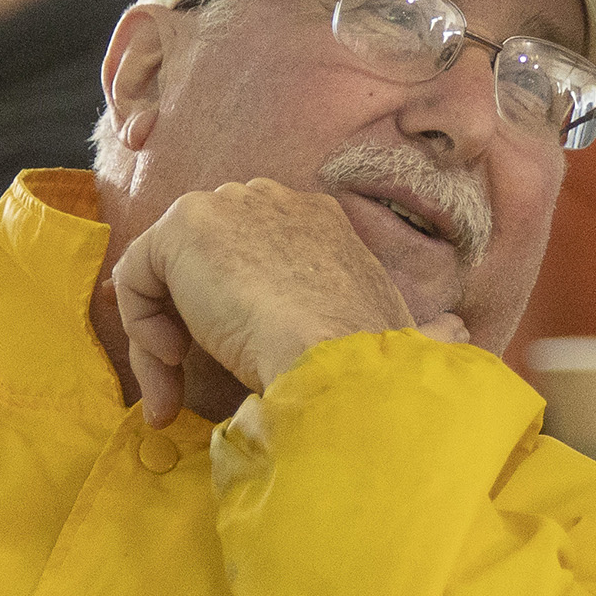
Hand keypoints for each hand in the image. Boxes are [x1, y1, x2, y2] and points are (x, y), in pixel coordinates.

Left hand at [106, 178, 465, 425]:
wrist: (337, 358)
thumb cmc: (369, 359)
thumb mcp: (397, 336)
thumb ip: (419, 331)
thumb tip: (460, 336)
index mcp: (319, 225)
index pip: (253, 258)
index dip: (236, 317)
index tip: (242, 370)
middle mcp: (271, 201)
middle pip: (202, 263)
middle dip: (189, 330)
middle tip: (191, 393)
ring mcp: (227, 207)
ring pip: (165, 274)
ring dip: (160, 340)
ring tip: (177, 393)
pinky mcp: (185, 227)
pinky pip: (136, 277)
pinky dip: (142, 328)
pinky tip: (174, 365)